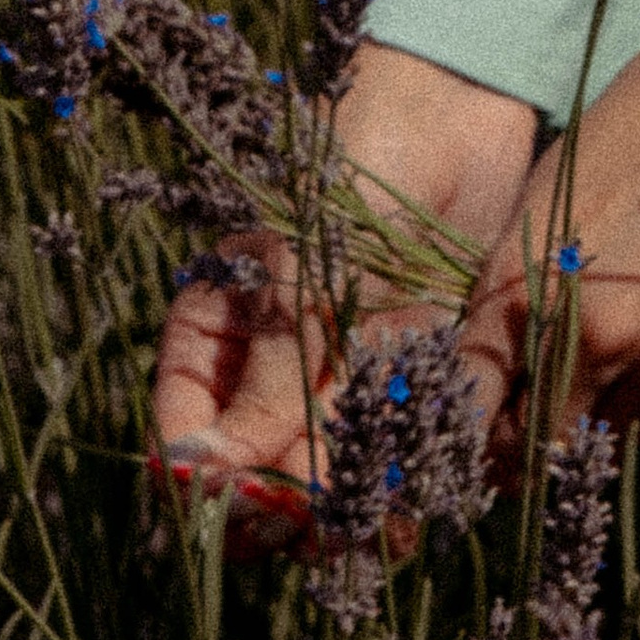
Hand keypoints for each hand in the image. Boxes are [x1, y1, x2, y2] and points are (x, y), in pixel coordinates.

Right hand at [149, 38, 536, 546]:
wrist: (453, 108)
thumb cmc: (349, 163)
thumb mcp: (299, 271)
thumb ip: (265, 376)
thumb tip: (197, 477)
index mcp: (213, 333)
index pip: (187, 440)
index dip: (211, 489)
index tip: (253, 510)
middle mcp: (269, 368)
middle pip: (257, 476)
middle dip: (286, 512)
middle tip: (322, 531)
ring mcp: (338, 377)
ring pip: (326, 480)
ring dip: (347, 516)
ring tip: (375, 529)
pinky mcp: (408, 380)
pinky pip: (391, 456)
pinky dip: (399, 488)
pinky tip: (414, 506)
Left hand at [456, 0, 639, 473]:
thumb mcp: (547, 202)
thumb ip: (517, 298)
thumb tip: (501, 385)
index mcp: (530, 286)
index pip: (478, 409)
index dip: (475, 442)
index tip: (482, 451)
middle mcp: (598, 333)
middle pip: (546, 445)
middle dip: (540, 442)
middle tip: (557, 419)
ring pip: (623, 447)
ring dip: (616, 426)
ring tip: (633, 370)